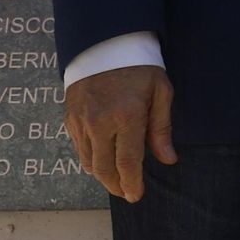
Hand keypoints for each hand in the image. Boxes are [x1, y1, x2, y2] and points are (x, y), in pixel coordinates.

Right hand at [63, 65, 176, 201]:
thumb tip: (168, 159)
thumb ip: (162, 128)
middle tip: (127, 192)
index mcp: (127, 116)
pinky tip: (102, 160)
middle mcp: (100, 122)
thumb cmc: (141, 67)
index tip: (136, 195)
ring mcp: (81, 121)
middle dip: (116, 185)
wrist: (107, 44)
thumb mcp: (161, 92)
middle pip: (104, 168)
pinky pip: (79, 147)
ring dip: (103, 174)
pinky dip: (91, 159)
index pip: (128, 161)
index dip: (132, 182)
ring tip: (117, 179)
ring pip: (89, 161)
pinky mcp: (70, 118)